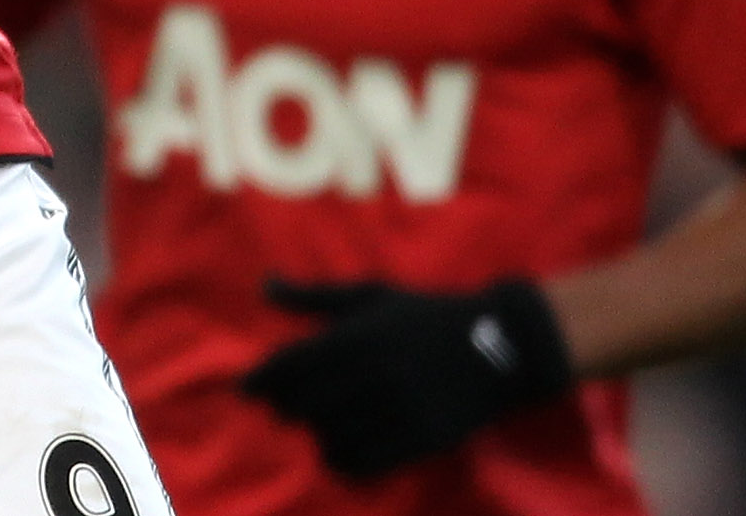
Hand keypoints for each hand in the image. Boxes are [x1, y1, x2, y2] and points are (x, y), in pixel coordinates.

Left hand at [241, 276, 573, 478]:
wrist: (499, 345)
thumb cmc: (425, 316)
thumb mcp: (370, 296)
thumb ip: (314, 296)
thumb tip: (264, 285)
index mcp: (358, 334)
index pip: (292, 364)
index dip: (262, 380)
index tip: (246, 391)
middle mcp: (374, 372)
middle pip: (306, 403)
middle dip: (288, 407)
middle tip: (284, 409)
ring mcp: (399, 408)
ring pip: (332, 434)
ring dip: (317, 432)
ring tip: (318, 425)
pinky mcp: (421, 438)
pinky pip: (365, 460)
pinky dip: (342, 459)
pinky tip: (340, 450)